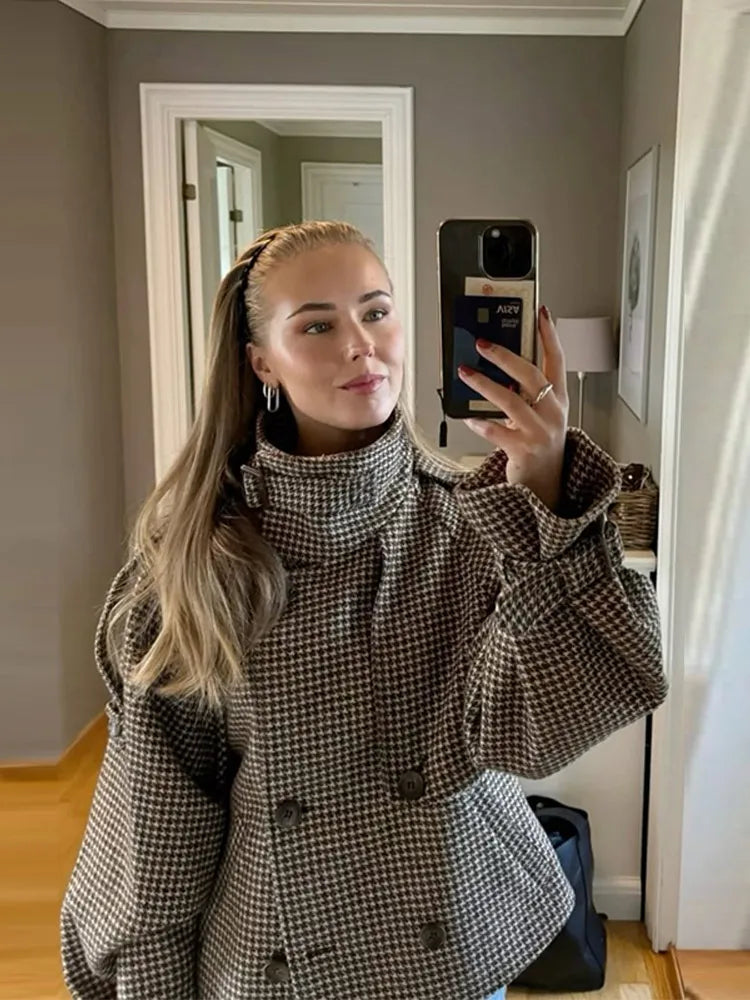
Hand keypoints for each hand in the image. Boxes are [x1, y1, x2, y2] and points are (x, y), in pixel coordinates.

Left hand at [458, 306, 569, 512]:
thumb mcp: (540, 412)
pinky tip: (469, 418)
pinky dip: (481, 424)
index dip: (550, 335)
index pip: (558, 359)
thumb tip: (500, 363)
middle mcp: (553, 413)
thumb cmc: (539, 443)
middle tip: (482, 344)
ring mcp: (540, 432)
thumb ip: (527, 390)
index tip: (542, 312)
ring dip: (485, 385)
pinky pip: (498, 432)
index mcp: (559, 398)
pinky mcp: (525, 450)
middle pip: (531, 376)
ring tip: (465, 373)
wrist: (546, 485)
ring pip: (512, 401)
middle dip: (504, 357)